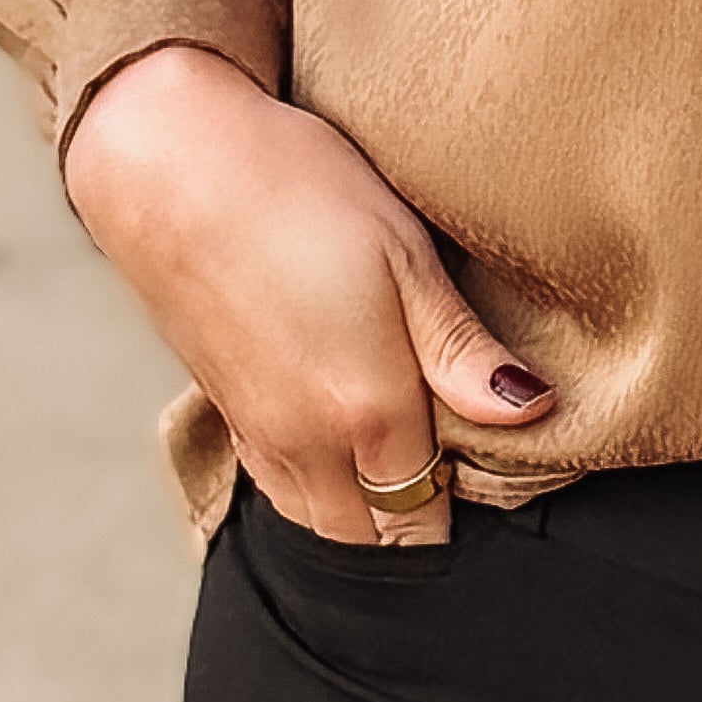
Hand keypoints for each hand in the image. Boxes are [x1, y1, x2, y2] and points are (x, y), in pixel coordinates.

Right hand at [59, 45, 551, 546]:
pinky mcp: (225, 411)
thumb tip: (530, 409)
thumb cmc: (300, 191)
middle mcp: (308, 443)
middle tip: (452, 465)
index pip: (426, 511)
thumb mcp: (403, 254)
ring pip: (320, 522)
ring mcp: (259, 432)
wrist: (171, 165)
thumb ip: (460, 349)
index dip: (463, 501)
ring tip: (399, 458)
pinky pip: (278, 490)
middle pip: (372, 537)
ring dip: (364, 512)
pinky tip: (337, 447)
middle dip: (415, 521)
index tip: (489, 468)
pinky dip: (315, 492)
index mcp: (367, 410)